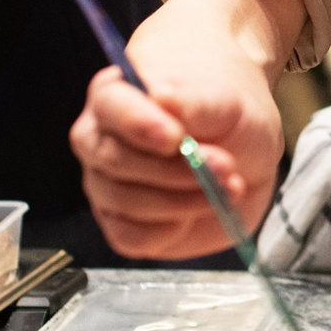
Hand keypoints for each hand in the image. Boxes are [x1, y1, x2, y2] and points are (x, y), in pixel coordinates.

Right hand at [70, 0, 289, 260]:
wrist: (227, 111)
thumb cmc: (224, 95)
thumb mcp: (232, 96)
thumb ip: (205, 109)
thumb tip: (184, 132)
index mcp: (117, 93)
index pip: (113, 110)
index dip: (141, 126)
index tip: (178, 136)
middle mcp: (99, 138)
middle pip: (118, 167)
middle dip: (179, 177)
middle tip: (229, 171)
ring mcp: (105, 181)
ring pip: (127, 205)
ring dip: (183, 204)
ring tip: (228, 187)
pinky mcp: (123, 219)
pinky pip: (134, 237)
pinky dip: (173, 230)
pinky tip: (204, 210)